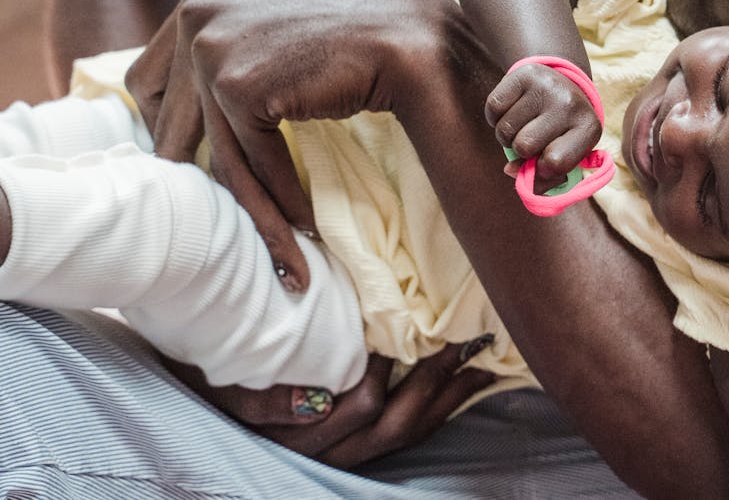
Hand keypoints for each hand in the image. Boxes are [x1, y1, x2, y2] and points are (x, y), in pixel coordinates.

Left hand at [125, 0, 475, 290]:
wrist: (407, 32)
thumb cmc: (352, 36)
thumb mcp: (273, 29)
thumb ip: (233, 51)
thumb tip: (198, 108)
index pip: (147, 79)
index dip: (161, 127)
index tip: (189, 159)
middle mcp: (194, 16)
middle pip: (170, 123)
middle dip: (195, 176)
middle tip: (218, 216)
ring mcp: (213, 48)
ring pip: (217, 153)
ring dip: (248, 207)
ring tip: (273, 244)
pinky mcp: (239, 85)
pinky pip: (253, 161)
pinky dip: (280, 199)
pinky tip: (304, 225)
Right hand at [162, 338, 496, 466]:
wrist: (197, 402)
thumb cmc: (211, 377)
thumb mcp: (226, 385)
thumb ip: (266, 398)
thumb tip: (314, 402)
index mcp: (296, 435)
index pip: (362, 403)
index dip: (393, 366)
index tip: (412, 323)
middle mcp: (325, 454)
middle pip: (395, 423)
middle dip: (434, 381)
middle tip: (463, 337)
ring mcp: (343, 456)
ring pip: (406, 435)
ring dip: (446, 398)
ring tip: (478, 363)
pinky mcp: (356, 450)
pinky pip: (405, 438)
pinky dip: (436, 411)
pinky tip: (459, 387)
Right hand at [486, 63, 601, 193]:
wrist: (559, 81)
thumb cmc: (560, 130)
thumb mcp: (564, 154)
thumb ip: (543, 177)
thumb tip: (511, 170)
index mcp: (589, 128)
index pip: (556, 164)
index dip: (542, 169)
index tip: (543, 161)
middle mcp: (571, 104)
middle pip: (524, 147)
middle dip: (520, 150)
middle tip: (532, 137)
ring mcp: (547, 87)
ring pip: (505, 130)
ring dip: (507, 135)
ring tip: (523, 124)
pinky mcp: (524, 74)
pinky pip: (493, 108)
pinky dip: (495, 117)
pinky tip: (511, 110)